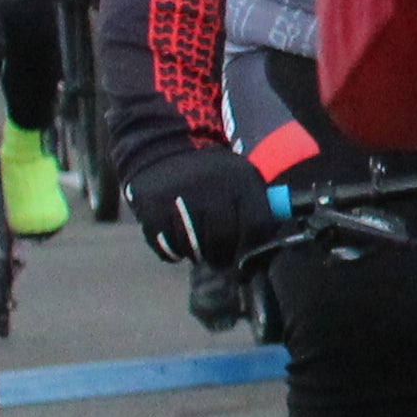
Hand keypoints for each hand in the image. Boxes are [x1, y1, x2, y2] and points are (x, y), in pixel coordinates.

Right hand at [133, 146, 277, 268]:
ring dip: (196, 252)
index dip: (252, 252)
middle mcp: (212, 189)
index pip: (257, 226)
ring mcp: (180, 199)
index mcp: (241, 181)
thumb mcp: (241, 179)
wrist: (164, 148)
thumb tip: (264, 255)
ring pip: (193, 249)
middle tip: (219, 260)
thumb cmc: (210, 174)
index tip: (246, 268)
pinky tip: (175, 233)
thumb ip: (255, 211)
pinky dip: (172, 250)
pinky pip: (167, 249)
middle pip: (222, 241)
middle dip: (222, 257)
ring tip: (195, 239)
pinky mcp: (152, 210)